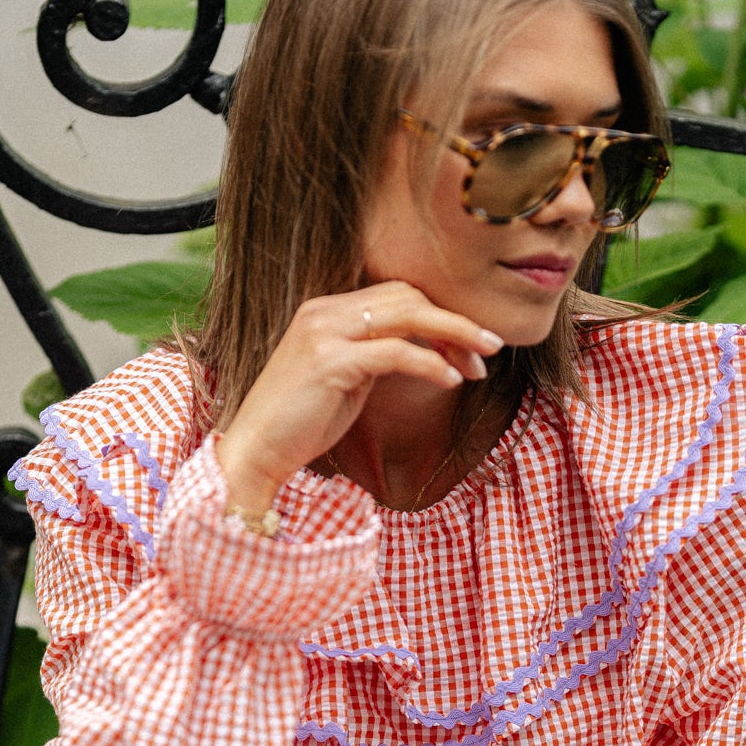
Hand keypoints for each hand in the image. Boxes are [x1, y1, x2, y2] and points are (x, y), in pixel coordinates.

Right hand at [214, 281, 502, 513]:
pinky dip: (429, 364)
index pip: (398, 295)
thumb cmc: (300, 423)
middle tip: (490, 349)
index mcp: (327, 310)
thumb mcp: (346, 380)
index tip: (471, 348)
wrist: (255, 451)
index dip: (440, 315)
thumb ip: (376, 357)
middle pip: (407, 297)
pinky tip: (450, 382)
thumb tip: (424, 352)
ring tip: (480, 362)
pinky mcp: (329, 362)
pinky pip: (395, 353)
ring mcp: (324, 333)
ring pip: (406, 316)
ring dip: (453, 336)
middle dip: (455, 322)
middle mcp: (324, 311)